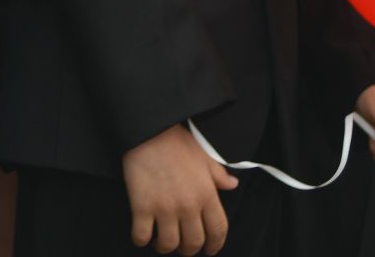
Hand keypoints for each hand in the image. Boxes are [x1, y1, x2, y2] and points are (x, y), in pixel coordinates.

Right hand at [120, 123, 237, 254]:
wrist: (148, 130)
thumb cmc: (176, 141)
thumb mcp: (204, 156)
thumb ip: (219, 175)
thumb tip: (232, 184)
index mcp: (207, 194)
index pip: (218, 230)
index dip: (216, 245)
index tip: (210, 250)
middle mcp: (188, 205)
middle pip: (193, 243)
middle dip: (189, 250)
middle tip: (183, 247)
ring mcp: (165, 208)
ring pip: (169, 244)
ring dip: (166, 247)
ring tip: (161, 242)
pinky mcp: (142, 207)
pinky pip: (142, 235)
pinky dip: (142, 240)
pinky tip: (143, 234)